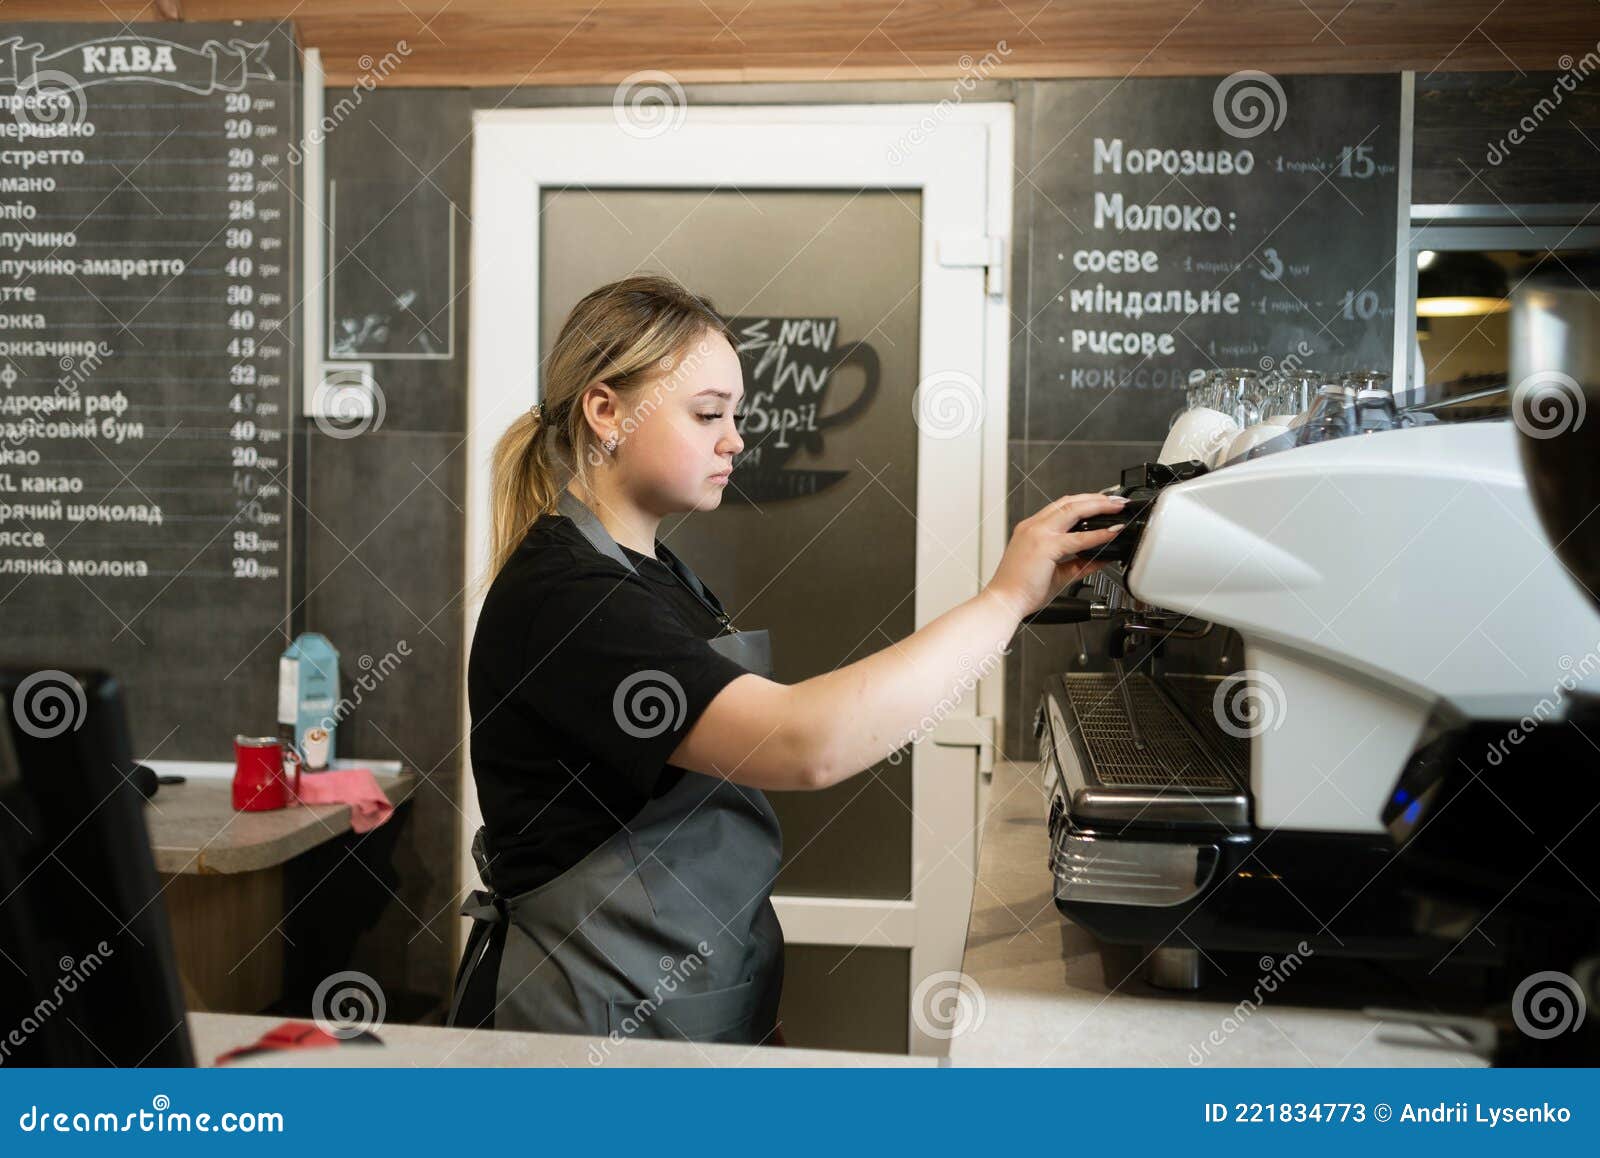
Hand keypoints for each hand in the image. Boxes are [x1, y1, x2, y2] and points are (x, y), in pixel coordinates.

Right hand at [983, 492, 1128, 618]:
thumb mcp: (1057, 573)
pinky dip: (1098, 534)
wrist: (1004, 602)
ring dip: (1098, 506)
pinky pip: (1078, 537)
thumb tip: (1101, 557)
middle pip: (1069, 502)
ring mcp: (1038, 534)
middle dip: (1095, 498)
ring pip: (1073, 509)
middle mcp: (1033, 527)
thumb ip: (1080, 563)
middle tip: (1115, 501)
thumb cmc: (1021, 590)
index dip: (1083, 502)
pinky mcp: (1045, 546)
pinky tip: (1112, 533)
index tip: (1101, 503)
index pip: (1060, 507)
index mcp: (1031, 530)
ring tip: (1116, 508)